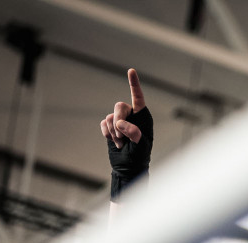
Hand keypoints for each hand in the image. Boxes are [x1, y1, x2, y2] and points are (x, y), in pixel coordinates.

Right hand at [101, 69, 152, 200]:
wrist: (128, 167)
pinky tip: (115, 142)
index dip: (134, 84)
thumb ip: (134, 133)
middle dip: (118, 120)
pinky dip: (107, 134)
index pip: (138, 98)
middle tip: (123, 138)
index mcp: (143, 118)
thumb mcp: (140, 147)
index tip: (131, 71)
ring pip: (110, 117)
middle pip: (119, 106)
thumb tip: (122, 123)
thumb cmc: (139, 158)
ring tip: (122, 144)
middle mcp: (132, 116)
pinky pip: (104, 123)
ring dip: (114, 133)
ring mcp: (120, 121)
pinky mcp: (110, 126)